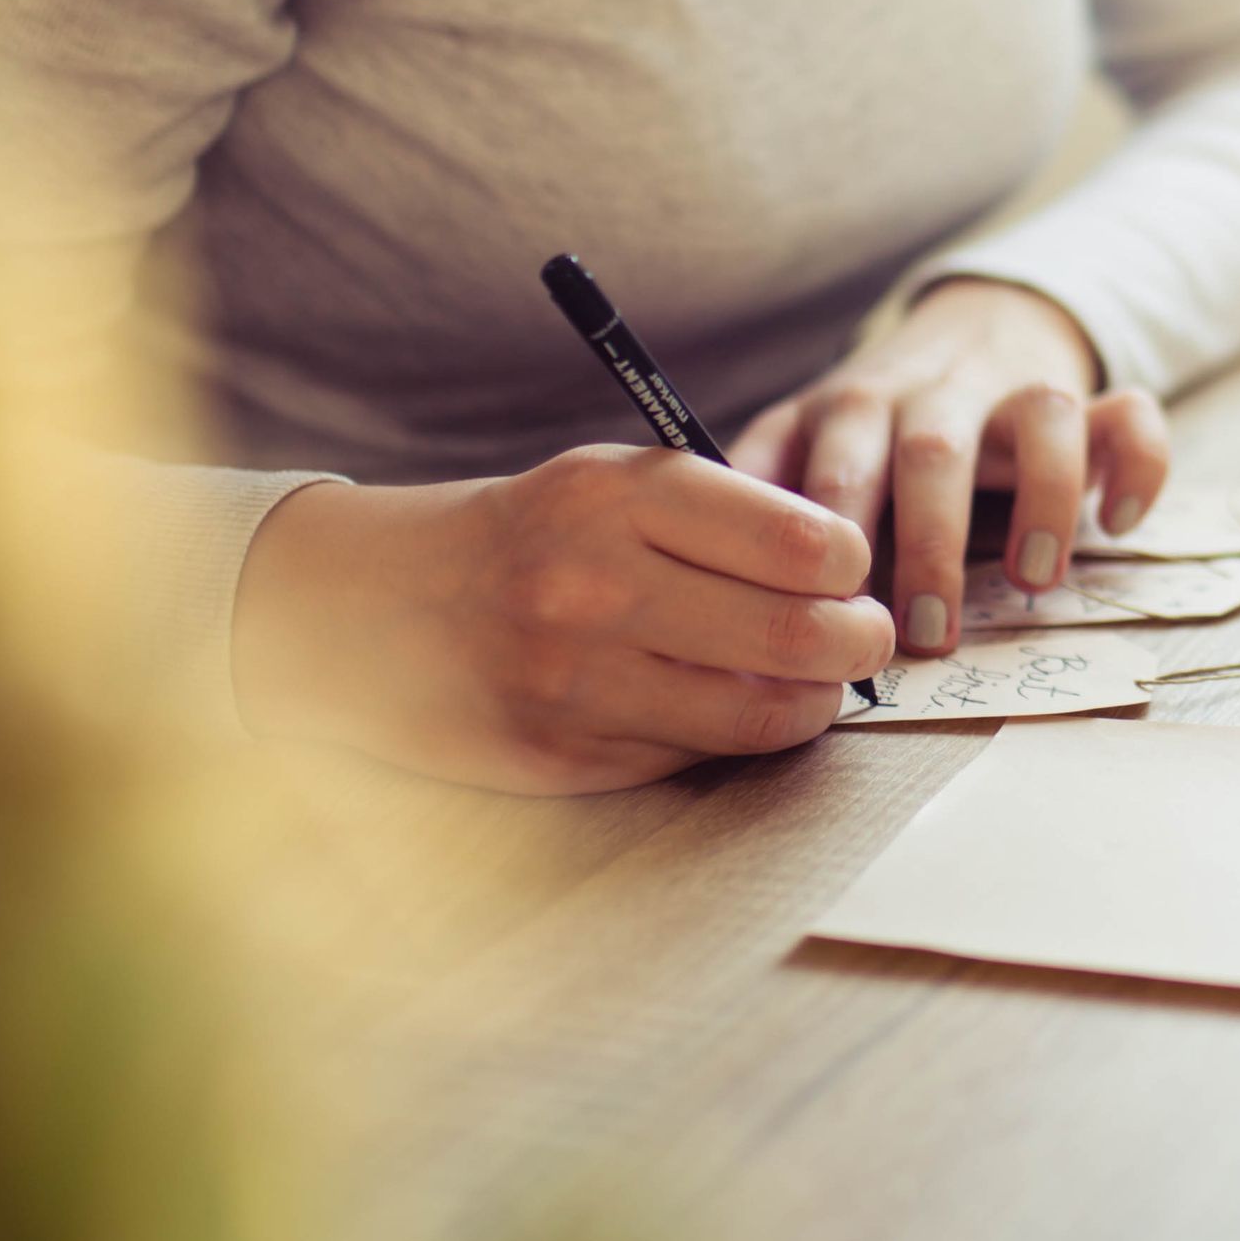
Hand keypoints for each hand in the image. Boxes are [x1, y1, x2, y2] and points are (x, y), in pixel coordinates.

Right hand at [232, 448, 894, 794]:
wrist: (374, 606)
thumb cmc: (529, 535)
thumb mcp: (610, 483)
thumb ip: (723, 516)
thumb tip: (851, 577)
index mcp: (617, 497)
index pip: (802, 545)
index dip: (852, 565)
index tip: (849, 571)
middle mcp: (595, 587)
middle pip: (798, 638)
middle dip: (860, 643)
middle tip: (865, 638)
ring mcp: (576, 682)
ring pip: (762, 716)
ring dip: (814, 703)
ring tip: (815, 681)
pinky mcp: (562, 757)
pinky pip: (698, 756)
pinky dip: (733, 735)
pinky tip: (726, 706)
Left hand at [730, 278, 1169, 656]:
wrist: (978, 322)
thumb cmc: (877, 420)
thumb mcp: (804, 442)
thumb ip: (762, 496)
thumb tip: (705, 582)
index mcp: (848, 409)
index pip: (830, 466)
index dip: (829, 545)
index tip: (826, 622)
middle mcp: (931, 393)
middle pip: (928, 451)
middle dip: (928, 543)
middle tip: (925, 632)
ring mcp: (1014, 390)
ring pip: (1038, 419)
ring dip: (1041, 501)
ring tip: (1031, 584)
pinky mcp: (1088, 397)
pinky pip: (1131, 416)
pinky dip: (1136, 466)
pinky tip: (1119, 523)